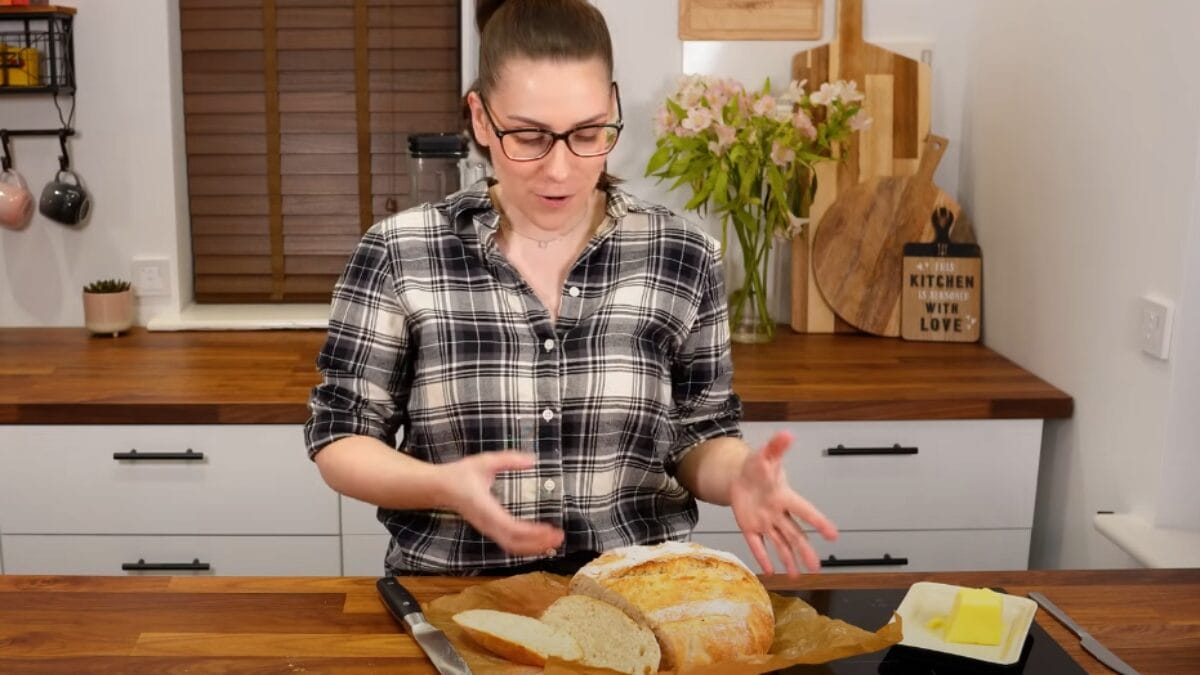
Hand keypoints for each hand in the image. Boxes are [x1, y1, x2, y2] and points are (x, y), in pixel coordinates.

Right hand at [440, 451, 564, 556]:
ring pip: (511, 547)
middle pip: (514, 543)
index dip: (532, 532)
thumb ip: (507, 460)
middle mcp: (487, 523)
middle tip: (560, 537)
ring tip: (554, 542)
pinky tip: (539, 541)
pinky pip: (508, 543)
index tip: (550, 529)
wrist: (439, 488)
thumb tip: (532, 460)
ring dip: (533, 547)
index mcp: (485, 508)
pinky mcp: (489, 530)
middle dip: (538, 544)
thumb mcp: (484, 462)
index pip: (511, 527)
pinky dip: (525, 546)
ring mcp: (487, 529)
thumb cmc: (460, 474)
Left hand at [729, 430, 837, 575]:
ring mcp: (765, 522)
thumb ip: (777, 446)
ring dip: (788, 559)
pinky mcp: (750, 527)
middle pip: (795, 535)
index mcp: (784, 496)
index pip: (804, 511)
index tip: (833, 535)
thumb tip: (788, 433)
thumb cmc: (758, 466)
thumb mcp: (765, 455)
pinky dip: (763, 557)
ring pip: (779, 544)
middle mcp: (778, 513)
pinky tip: (771, 571)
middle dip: (806, 551)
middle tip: (817, 568)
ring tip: (798, 576)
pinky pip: (757, 544)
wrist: (739, 475)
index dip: (818, 522)